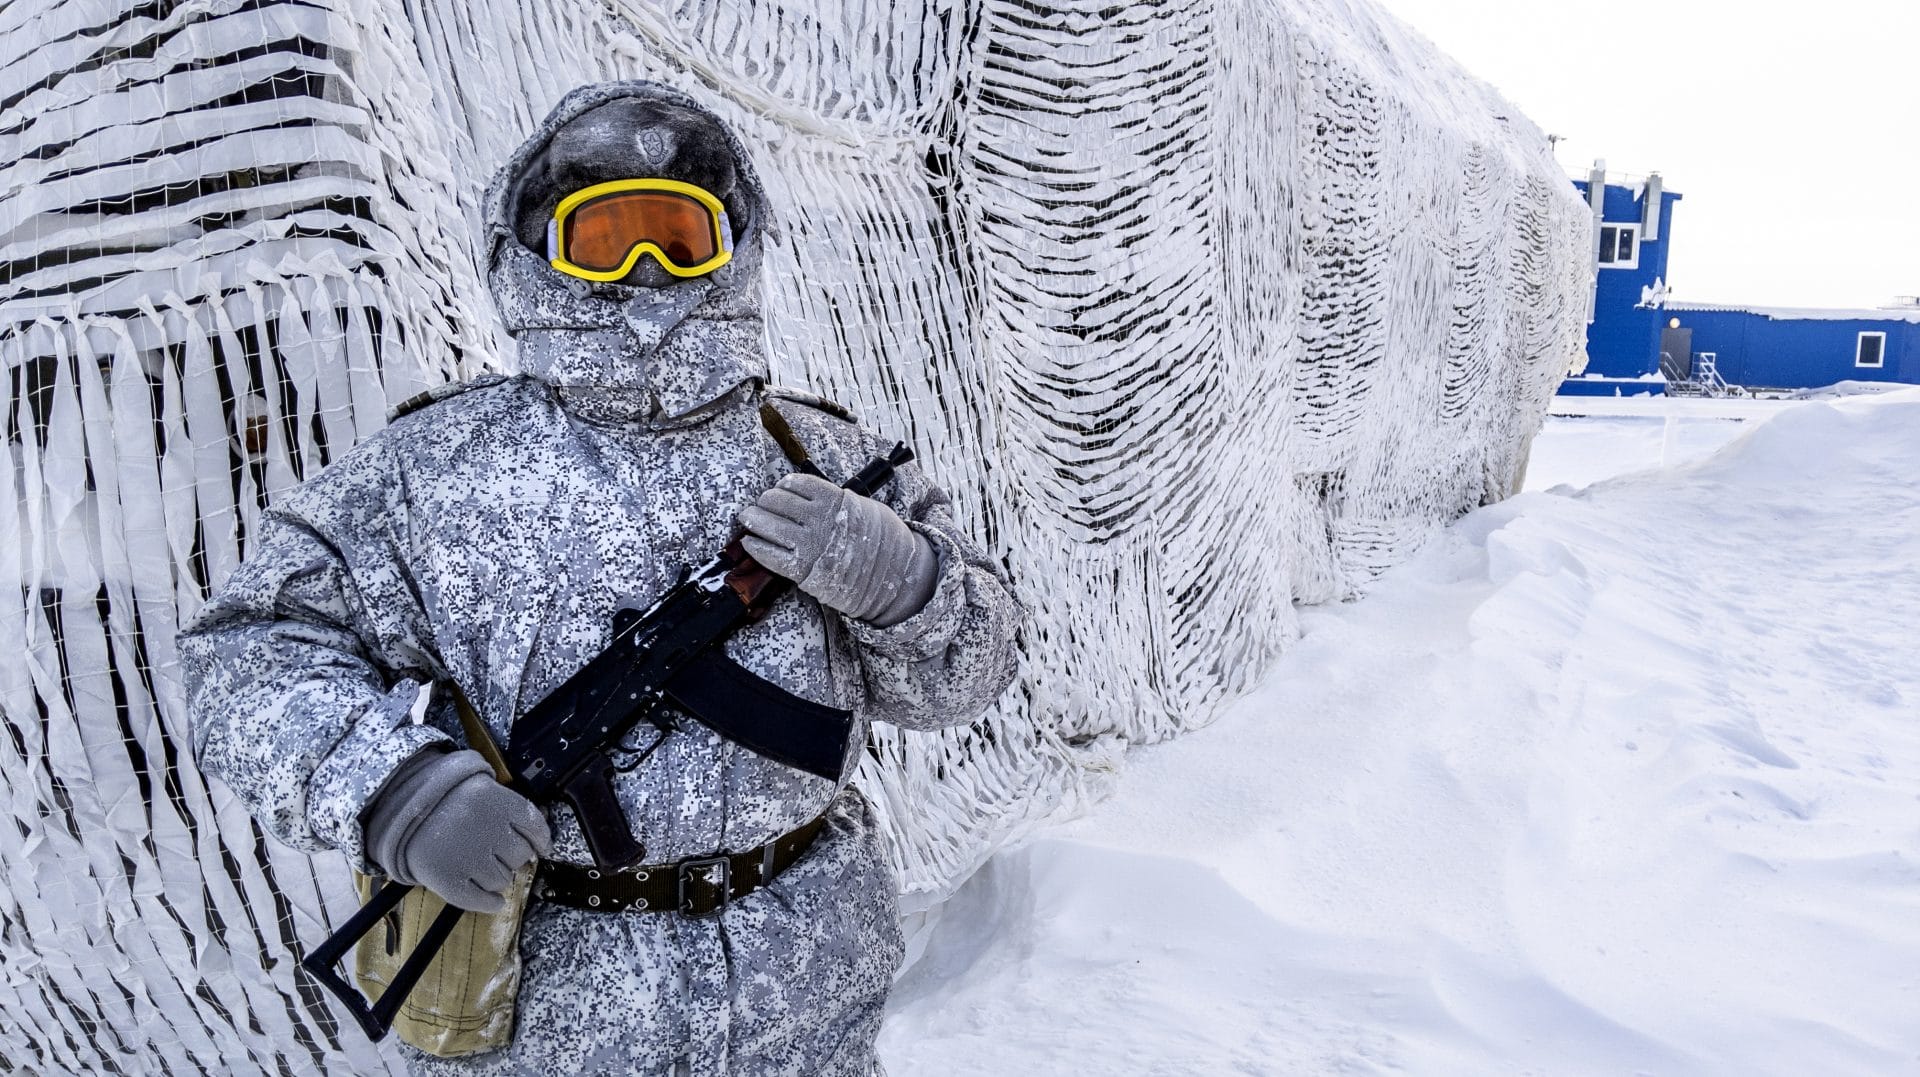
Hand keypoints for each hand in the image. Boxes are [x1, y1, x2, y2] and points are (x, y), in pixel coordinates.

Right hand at [362, 749, 550, 912]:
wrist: (398, 808)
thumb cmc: (446, 800)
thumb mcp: (480, 788)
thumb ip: (509, 809)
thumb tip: (539, 842)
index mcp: (494, 800)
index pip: (534, 826)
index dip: (540, 840)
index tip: (540, 847)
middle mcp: (483, 828)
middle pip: (520, 855)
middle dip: (512, 855)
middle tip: (495, 850)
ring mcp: (465, 856)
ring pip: (503, 880)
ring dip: (498, 877)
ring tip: (479, 865)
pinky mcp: (446, 879)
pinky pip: (480, 900)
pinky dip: (490, 903)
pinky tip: (492, 901)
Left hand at [738, 473, 938, 626]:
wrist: (893, 575)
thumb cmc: (881, 541)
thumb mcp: (863, 508)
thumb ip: (836, 500)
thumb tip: (812, 497)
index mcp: (834, 500)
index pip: (796, 484)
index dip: (782, 485)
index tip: (778, 489)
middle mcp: (818, 519)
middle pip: (776, 501)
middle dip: (763, 501)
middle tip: (758, 505)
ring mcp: (809, 544)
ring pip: (767, 525)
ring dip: (752, 519)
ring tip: (747, 518)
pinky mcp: (802, 570)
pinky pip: (769, 555)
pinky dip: (755, 547)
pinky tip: (750, 543)